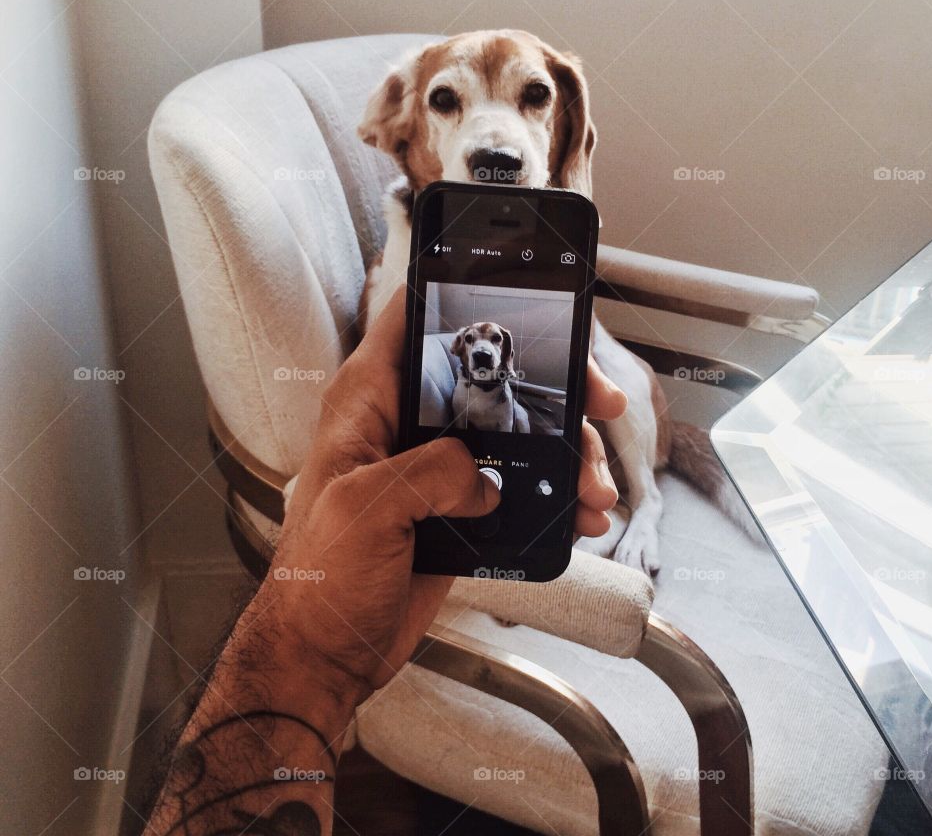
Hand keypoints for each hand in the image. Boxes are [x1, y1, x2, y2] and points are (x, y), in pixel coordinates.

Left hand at [268, 288, 626, 705]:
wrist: (327, 653)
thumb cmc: (319, 581)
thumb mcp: (364, 508)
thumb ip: (429, 472)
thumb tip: (484, 475)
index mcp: (369, 400)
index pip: (415, 316)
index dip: (469, 293)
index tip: (529, 296)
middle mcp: (407, 422)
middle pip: (490, 373)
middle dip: (553, 384)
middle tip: (598, 402)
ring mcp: (437, 464)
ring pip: (517, 429)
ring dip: (566, 451)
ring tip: (594, 489)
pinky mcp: (460, 505)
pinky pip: (520, 482)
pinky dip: (556, 494)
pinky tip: (581, 514)